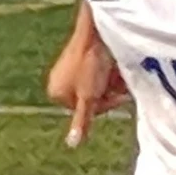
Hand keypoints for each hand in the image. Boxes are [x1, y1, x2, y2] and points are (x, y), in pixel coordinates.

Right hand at [48, 30, 129, 148]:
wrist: (95, 30)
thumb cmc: (91, 63)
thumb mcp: (90, 97)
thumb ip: (82, 121)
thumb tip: (72, 144)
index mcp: (56, 94)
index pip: (86, 111)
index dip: (103, 104)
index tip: (114, 94)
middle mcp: (59, 82)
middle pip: (91, 99)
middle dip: (108, 92)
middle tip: (119, 82)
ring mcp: (68, 69)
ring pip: (96, 86)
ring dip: (111, 82)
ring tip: (117, 71)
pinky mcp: (79, 58)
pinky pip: (96, 72)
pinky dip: (108, 71)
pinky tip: (114, 64)